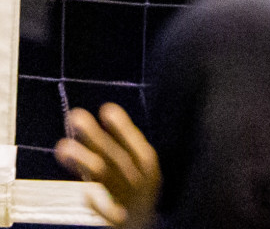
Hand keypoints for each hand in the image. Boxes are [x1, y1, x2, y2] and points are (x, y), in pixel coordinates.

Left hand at [55, 104, 160, 228]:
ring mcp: (130, 205)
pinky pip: (104, 212)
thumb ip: (116, 155)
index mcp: (150, 171)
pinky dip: (94, 202)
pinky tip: (84, 194)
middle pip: (117, 157)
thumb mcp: (136, 175)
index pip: (136, 145)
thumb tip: (86, 127)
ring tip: (63, 147)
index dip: (123, 128)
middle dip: (96, 137)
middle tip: (76, 116)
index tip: (106, 108)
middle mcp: (143, 185)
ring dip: (85, 161)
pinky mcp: (119, 224)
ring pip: (106, 178)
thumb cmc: (135, 199)